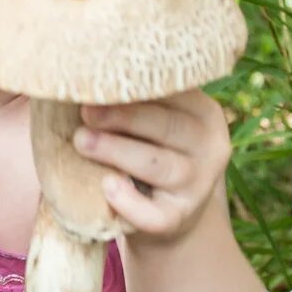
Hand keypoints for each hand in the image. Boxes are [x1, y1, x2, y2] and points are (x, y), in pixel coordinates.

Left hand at [77, 89, 230, 241]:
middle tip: (86, 111)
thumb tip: (87, 73)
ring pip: (158, 166)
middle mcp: (209, 147)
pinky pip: (155, 215)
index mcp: (204, 113)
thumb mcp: (158, 119)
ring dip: (117, 151)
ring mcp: (196, 186)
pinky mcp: (178, 218)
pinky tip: (107, 186)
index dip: (135, 87)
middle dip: (123, 116)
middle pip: (167, 126)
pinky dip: (130, 202)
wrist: (173, 212)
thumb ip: (138, 98)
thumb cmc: (153, 149)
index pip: (174, 93)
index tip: (100, 78)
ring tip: (82, 141)